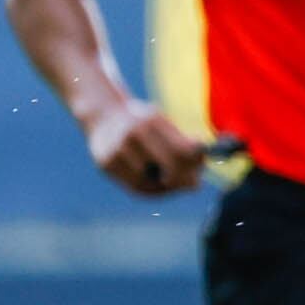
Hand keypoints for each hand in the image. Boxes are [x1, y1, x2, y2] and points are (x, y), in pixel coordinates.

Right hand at [84, 98, 204, 195]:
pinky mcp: (106, 164)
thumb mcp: (162, 123)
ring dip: (167, 185)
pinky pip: (136, 187)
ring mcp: (117, 149)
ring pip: (152, 181)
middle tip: (193, 183)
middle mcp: (132, 133)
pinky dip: (151, 189)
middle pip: (170, 167)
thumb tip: (202, 164)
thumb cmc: (141, 122)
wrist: (103, 115)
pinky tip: (156, 182)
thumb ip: (183, 143)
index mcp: (151, 119)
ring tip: (170, 178)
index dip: (195, 164)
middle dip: (185, 178)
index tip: (201, 168)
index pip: (182, 150)